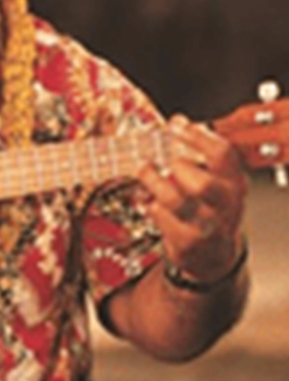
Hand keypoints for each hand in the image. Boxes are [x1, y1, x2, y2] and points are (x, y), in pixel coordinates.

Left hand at [138, 115, 247, 283]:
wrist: (214, 257)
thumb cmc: (212, 211)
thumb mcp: (217, 183)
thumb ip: (200, 156)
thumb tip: (177, 123)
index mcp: (235, 184)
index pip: (222, 155)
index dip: (197, 136)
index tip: (176, 124)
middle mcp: (224, 206)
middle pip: (203, 184)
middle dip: (179, 167)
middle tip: (165, 160)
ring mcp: (206, 227)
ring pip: (175, 200)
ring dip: (154, 181)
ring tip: (146, 171)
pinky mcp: (186, 242)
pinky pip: (160, 216)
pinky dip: (150, 204)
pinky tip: (151, 201)